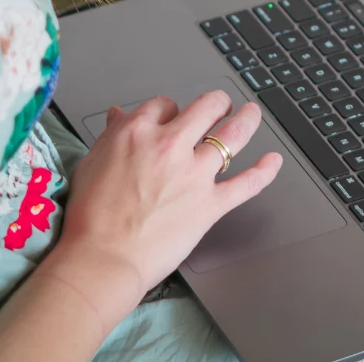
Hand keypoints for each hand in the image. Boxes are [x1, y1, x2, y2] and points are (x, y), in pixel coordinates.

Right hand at [55, 91, 281, 304]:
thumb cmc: (89, 216)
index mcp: (139, 132)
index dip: (170, 109)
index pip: (165, 103)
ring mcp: (195, 174)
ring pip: (233, 135)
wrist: (100, 260)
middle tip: (220, 107)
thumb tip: (119, 115)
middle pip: (207, 108)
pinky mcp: (210, 204)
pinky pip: (246, 184)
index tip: (171, 117)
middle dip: (216, 103)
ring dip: (248, 119)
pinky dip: (264, 172)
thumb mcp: (92, 162)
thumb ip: (112, 135)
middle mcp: (172, 146)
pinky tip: (274, 160)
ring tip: (252, 113)